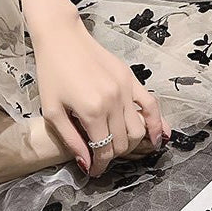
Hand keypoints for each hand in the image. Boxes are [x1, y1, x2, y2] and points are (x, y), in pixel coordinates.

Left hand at [18, 0, 170, 176]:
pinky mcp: (132, 79)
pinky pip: (151, 105)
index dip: (100, 165)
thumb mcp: (53, 113)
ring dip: (133, 145)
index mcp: (92, 112)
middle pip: (123, 142)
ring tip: (125, 151)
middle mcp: (113, 102)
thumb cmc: (52, 75)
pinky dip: (157, 123)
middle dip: (114, 156)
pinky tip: (159, 137)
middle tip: (103, 159)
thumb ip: (71, 140)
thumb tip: (86, 165)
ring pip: (139, 128)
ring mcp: (126, 89)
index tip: (94, 172)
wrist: (63, 38)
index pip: (104, 150)